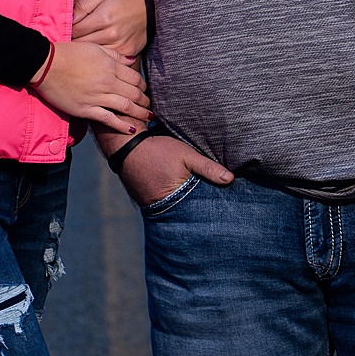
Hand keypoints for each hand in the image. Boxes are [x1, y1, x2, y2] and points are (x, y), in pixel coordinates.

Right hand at [30, 40, 152, 135]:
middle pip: (134, 93)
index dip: (142, 85)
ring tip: (147, 117)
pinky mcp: (86, 109)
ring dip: (140, 113)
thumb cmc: (67, 53)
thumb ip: (114, 55)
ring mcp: (97, 97)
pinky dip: (122, 125)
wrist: (45, 64)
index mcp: (109, 66)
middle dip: (144, 100)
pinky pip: (109, 119)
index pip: (135, 78)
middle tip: (148, 105)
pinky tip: (131, 129)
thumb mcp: (94, 48)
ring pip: (126, 107)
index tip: (144, 90)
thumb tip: (132, 60)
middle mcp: (107, 82)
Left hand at [72, 0, 149, 57]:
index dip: (68, 31)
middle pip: (83, 45)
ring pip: (95, 54)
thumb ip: (82, 6)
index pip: (75, 31)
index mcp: (103, 18)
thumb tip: (68, 19)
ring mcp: (121, 45)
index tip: (66, 31)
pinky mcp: (129, 52)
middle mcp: (112, 34)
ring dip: (88, 50)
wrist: (152, 4)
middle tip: (72, 40)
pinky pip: (110, 58)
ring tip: (86, 45)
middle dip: (75, 42)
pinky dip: (103, 55)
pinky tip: (101, 49)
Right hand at [108, 132, 233, 207]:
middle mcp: (162, 205)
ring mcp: (150, 204)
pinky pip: (160, 202)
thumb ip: (208, 167)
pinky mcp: (142, 199)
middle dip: (196, 210)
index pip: (198, 208)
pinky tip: (174, 194)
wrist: (124, 145)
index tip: (221, 209)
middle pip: (185, 211)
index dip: (209, 208)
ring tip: (193, 202)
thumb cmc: (156, 148)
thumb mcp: (185, 154)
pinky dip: (168, 200)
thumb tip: (230, 179)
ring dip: (181, 204)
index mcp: (175, 196)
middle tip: (211, 210)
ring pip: (172, 207)